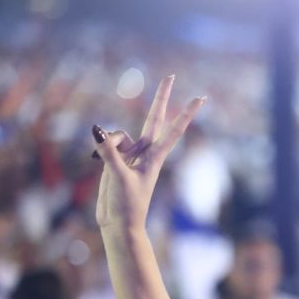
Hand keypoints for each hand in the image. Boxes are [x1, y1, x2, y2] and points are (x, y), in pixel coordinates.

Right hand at [94, 74, 204, 231]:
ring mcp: (131, 154)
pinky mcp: (117, 159)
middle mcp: (146, 152)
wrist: (118, 223)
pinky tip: (98, 163)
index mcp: (155, 157)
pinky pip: (106, 143)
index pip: (173, 130)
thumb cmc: (126, 205)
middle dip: (161, 98)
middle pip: (154, 119)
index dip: (185, 113)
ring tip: (108, 166)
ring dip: (108, 144)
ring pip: (117, 134)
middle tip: (171, 76)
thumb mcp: (119, 177)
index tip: (200, 98)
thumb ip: (109, 152)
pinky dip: (100, 149)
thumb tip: (97, 129)